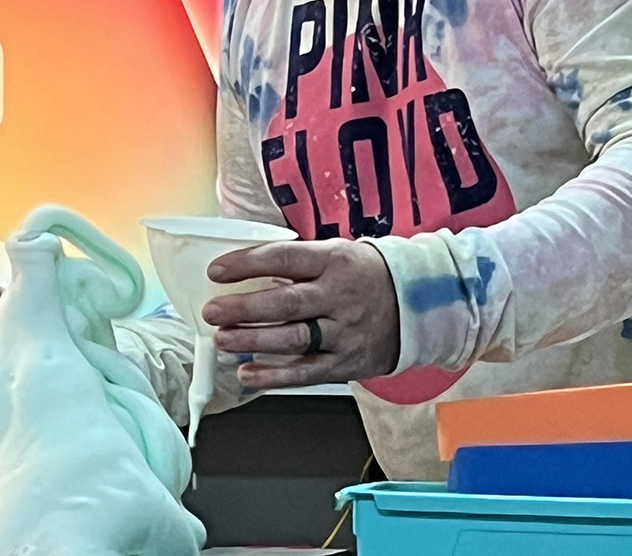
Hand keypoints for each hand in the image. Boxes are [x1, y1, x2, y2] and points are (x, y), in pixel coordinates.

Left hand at [203, 238, 399, 389]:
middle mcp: (340, 296)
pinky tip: (248, 373)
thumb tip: (241, 267)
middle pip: (286, 303)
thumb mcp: (336, 254)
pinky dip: (275, 376)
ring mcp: (345, 332)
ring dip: (253, 341)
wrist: (419, 306)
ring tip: (222, 339)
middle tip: (213, 312)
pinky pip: (307, 372)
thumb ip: (295, 261)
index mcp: (334, 261)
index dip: (248, 264)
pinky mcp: (347, 363)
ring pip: (294, 339)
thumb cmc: (364, 276)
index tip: (216, 271)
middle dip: (244, 308)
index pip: (284, 258)